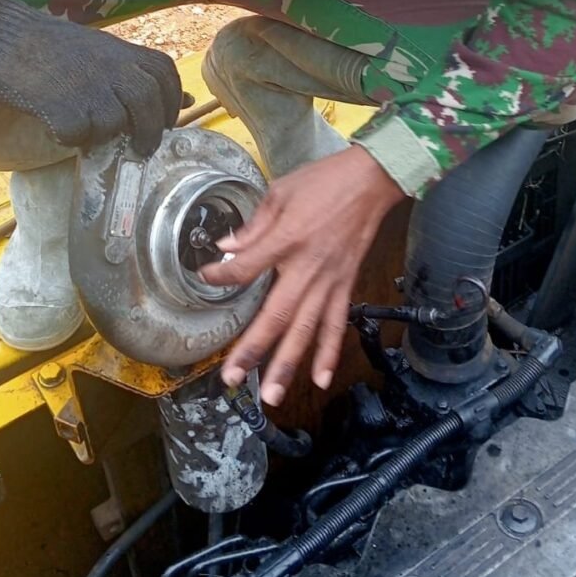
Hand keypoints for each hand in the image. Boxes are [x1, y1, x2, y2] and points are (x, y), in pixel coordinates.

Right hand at [0, 0, 181, 154]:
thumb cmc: (50, 47)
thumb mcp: (102, 52)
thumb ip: (138, 75)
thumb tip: (186, 100)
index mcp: (124, 50)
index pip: (165, 76)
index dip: (169, 104)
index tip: (163, 123)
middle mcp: (111, 65)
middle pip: (148, 104)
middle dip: (149, 132)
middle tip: (140, 149)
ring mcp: (86, 85)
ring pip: (113, 124)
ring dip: (103, 135)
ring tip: (86, 131)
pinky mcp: (59, 104)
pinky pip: (77, 134)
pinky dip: (70, 138)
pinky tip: (56, 127)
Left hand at [200, 145, 406, 405]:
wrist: (371, 181)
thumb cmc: (324, 182)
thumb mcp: (281, 192)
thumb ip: (254, 225)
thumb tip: (227, 247)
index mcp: (287, 239)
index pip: (246, 268)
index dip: (222, 276)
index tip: (205, 277)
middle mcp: (308, 267)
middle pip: (276, 315)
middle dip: (253, 349)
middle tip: (232, 377)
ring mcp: (329, 281)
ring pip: (306, 330)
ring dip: (288, 364)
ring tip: (271, 395)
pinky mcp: (346, 285)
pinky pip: (337, 324)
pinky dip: (329, 353)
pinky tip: (319, 379)